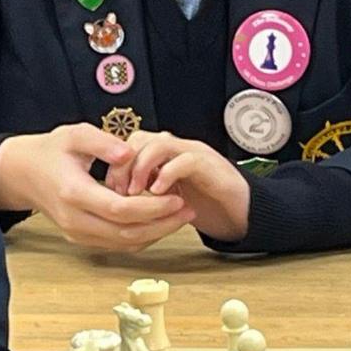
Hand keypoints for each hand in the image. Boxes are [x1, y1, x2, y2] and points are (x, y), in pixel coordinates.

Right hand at [0, 125, 193, 249]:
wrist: (22, 173)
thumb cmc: (50, 151)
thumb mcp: (75, 135)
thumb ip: (103, 142)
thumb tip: (129, 153)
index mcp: (73, 193)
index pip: (120, 210)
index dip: (152, 208)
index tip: (178, 198)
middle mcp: (75, 220)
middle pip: (126, 233)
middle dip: (162, 225)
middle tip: (189, 211)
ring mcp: (77, 233)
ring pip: (124, 243)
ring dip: (155, 233)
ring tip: (181, 217)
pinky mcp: (81, 238)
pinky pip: (117, 243)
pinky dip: (141, 236)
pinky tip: (160, 222)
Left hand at [112, 132, 251, 242]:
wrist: (241, 211)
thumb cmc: (203, 203)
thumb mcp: (165, 197)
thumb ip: (144, 189)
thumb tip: (114, 196)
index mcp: (164, 153)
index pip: (130, 144)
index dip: (115, 164)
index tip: (109, 189)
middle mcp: (177, 148)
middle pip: (140, 138)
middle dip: (124, 164)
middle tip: (119, 190)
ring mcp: (194, 153)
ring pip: (159, 143)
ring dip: (141, 167)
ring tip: (136, 191)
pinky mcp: (210, 165)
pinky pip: (185, 160)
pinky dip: (167, 174)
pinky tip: (159, 192)